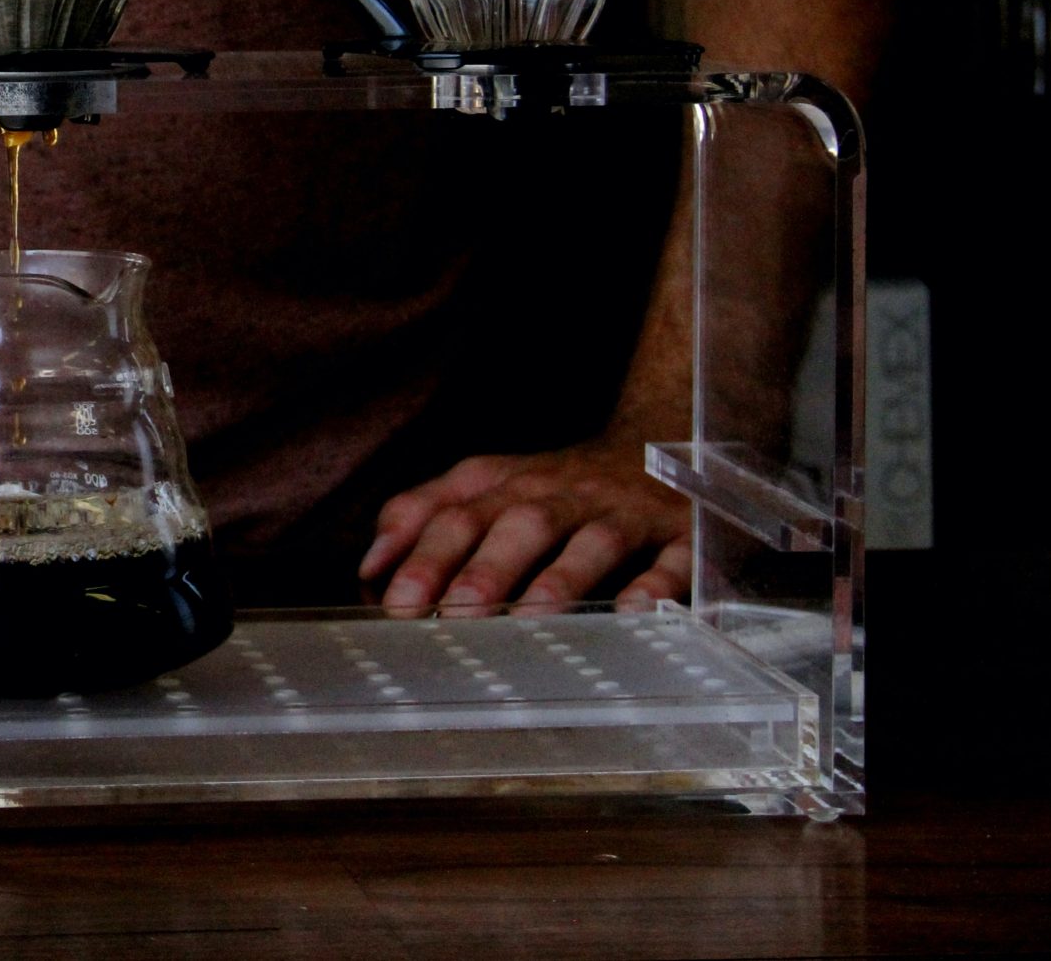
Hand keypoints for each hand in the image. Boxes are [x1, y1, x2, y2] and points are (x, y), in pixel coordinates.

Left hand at [357, 444, 689, 613]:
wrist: (659, 433)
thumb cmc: (558, 483)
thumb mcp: (488, 484)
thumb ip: (423, 514)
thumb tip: (370, 566)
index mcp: (510, 484)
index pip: (457, 512)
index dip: (423, 556)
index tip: (393, 603)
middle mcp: (562, 495)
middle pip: (518, 523)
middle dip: (484, 569)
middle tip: (453, 615)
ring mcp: (623, 513)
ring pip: (591, 540)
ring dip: (560, 577)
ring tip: (530, 616)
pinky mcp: (680, 534)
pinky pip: (674, 558)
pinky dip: (659, 584)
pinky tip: (637, 611)